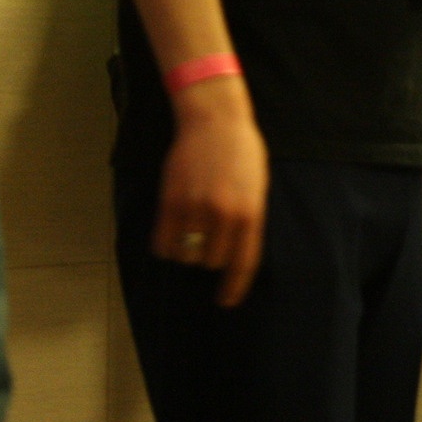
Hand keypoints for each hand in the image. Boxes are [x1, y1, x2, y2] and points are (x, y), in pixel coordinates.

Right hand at [154, 77, 267, 307]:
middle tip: (208, 238)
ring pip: (187, 254)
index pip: (243, 264)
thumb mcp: (257, 188)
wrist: (216, 119)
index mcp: (251, 213)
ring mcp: (196, 208)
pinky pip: (164, 242)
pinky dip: (166, 245)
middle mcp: (224, 215)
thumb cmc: (242, 152)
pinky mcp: (171, 201)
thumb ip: (248, 220)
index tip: (226, 301)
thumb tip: (235, 255)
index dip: (233, 287)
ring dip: (188, 250)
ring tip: (191, 230)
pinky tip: (172, 233)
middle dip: (209, 257)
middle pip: (212, 261)